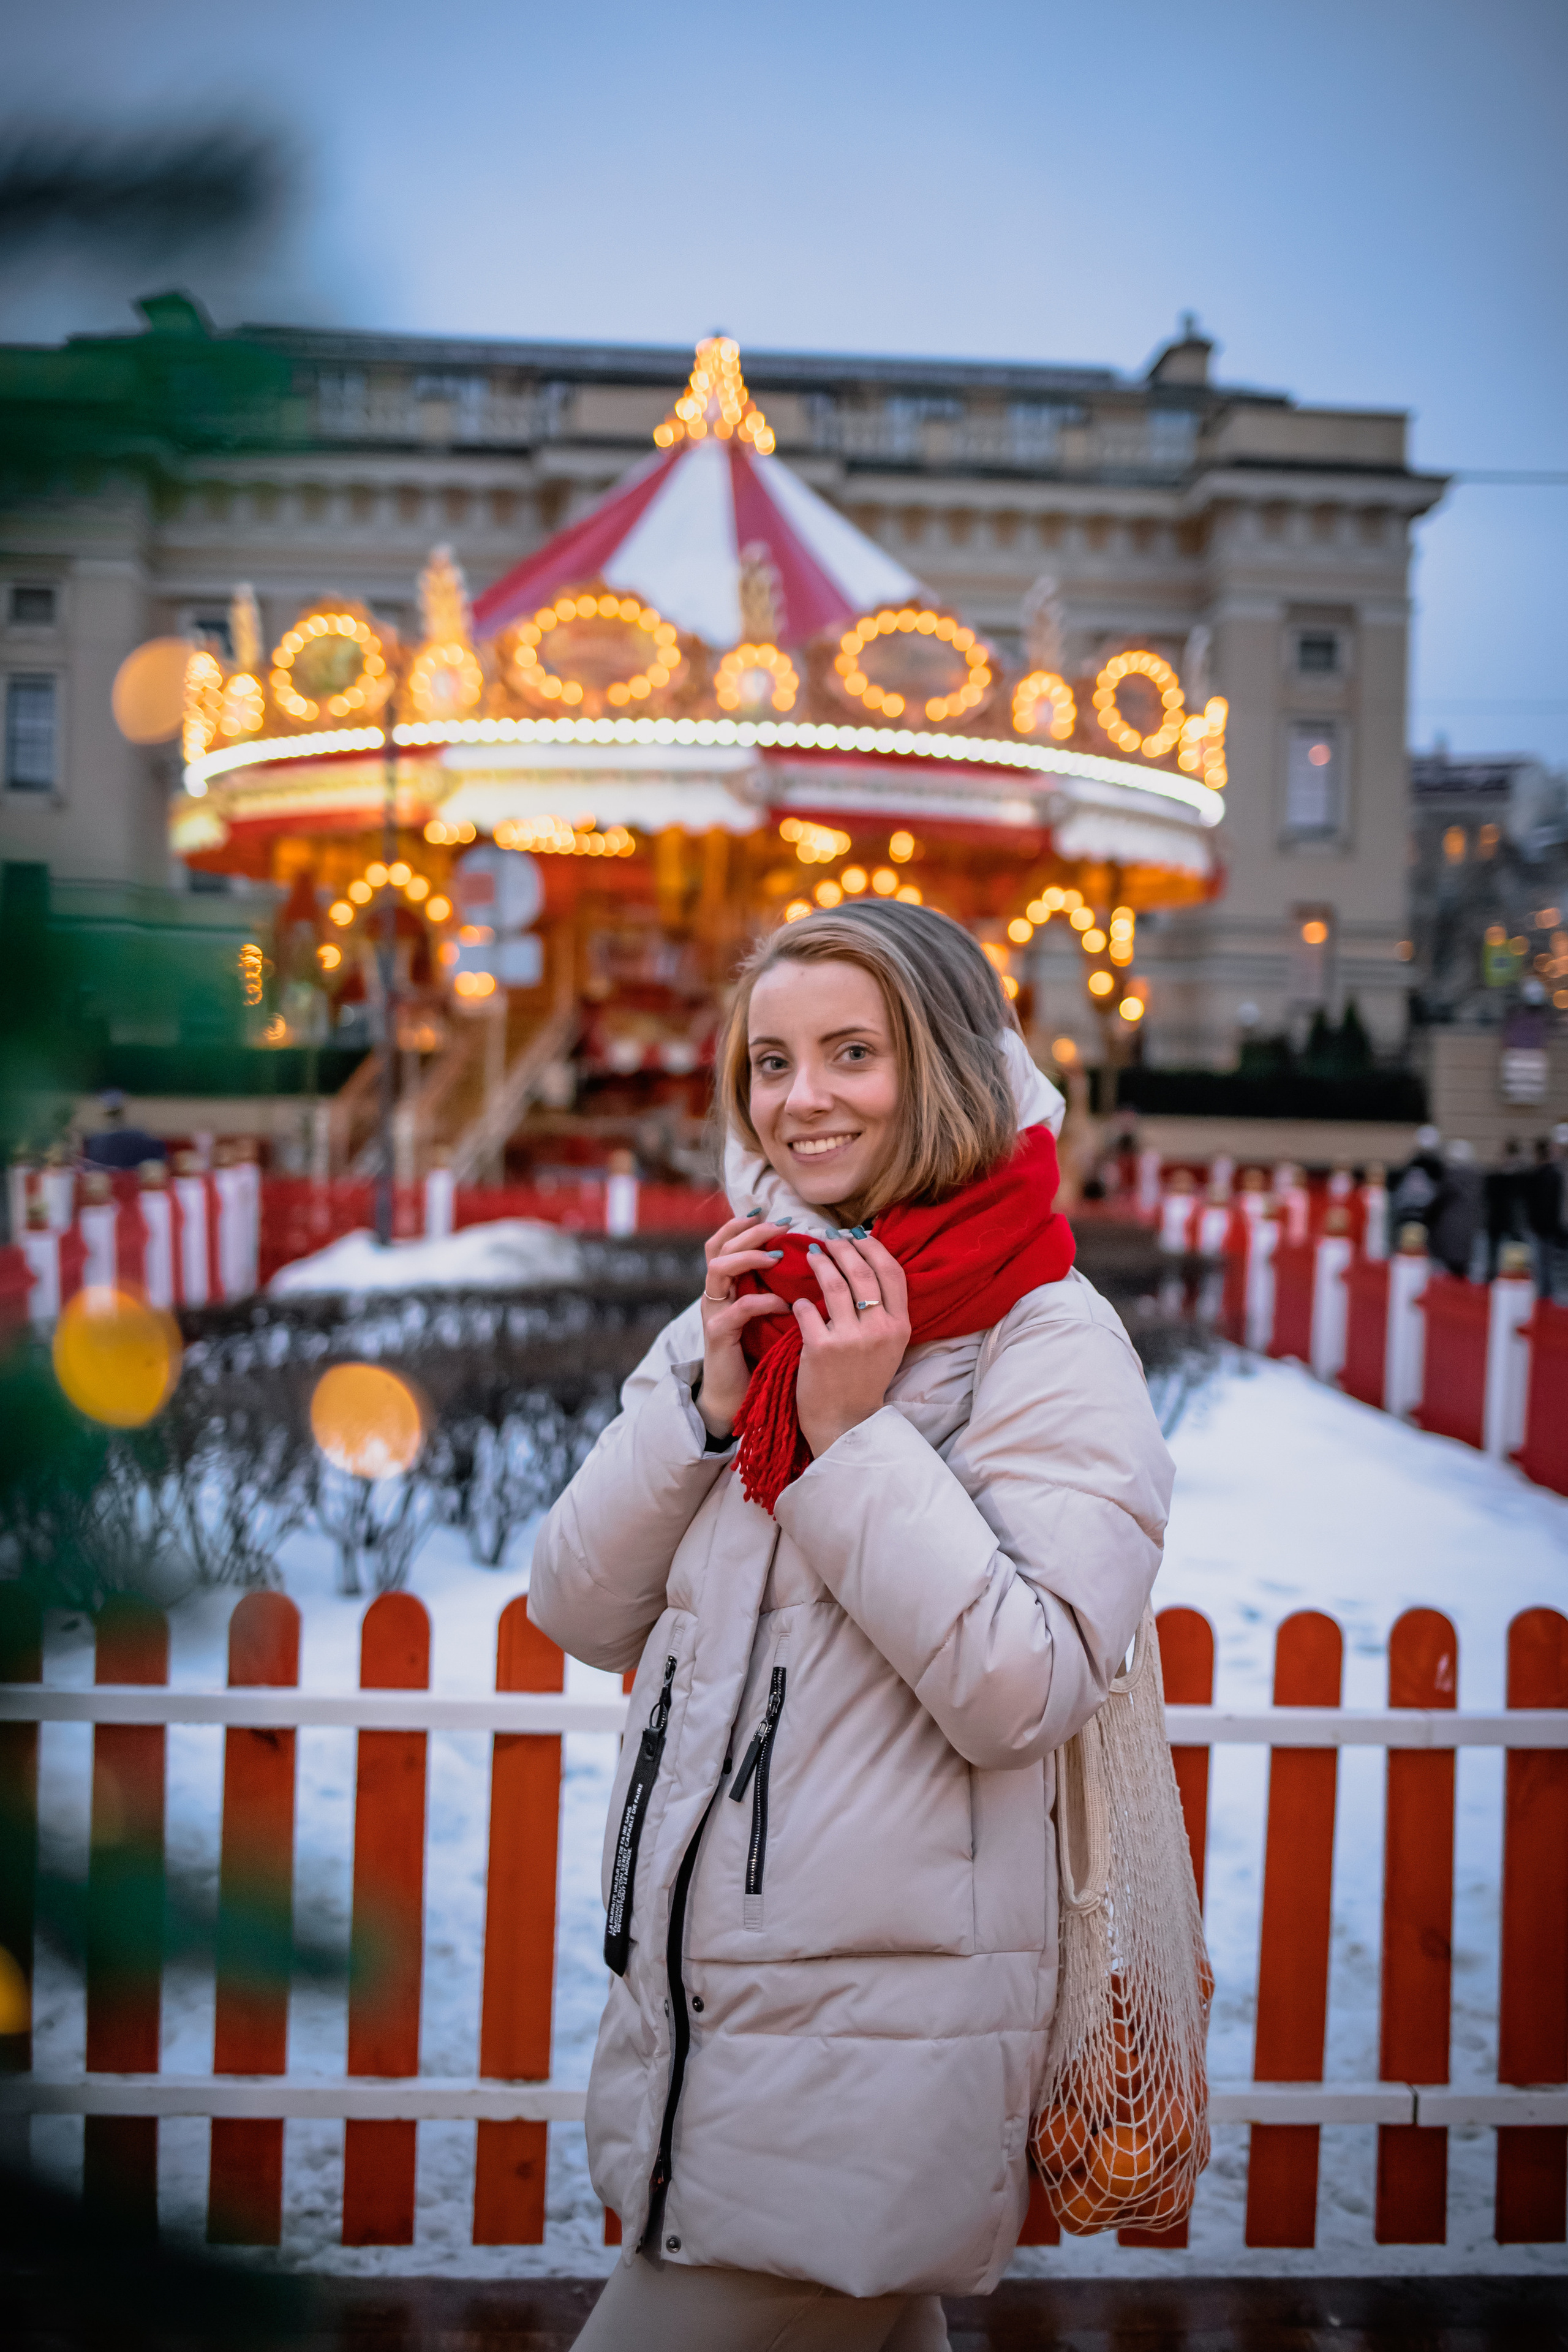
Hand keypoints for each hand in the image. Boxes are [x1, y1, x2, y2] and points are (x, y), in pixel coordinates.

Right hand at [695, 1214, 790, 1437]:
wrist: (736, 1396)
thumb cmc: (759, 1352)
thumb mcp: (768, 1313)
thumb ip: (778, 1287)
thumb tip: (811, 1259)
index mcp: (726, 1286)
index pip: (722, 1242)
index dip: (741, 1224)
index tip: (770, 1213)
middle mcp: (715, 1294)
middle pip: (719, 1247)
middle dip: (751, 1232)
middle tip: (781, 1227)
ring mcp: (714, 1313)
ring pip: (719, 1269)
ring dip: (750, 1257)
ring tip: (778, 1258)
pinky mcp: (719, 1336)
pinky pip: (739, 1310)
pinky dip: (764, 1302)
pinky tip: (787, 1305)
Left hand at [793, 1231, 910, 1458]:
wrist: (845, 1422)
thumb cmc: (864, 1379)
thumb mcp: (888, 1344)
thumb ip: (883, 1309)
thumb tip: (865, 1260)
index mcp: (900, 1326)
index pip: (892, 1272)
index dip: (873, 1247)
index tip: (857, 1235)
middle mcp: (879, 1330)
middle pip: (861, 1272)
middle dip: (842, 1248)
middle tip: (828, 1239)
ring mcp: (851, 1339)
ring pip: (834, 1284)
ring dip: (820, 1263)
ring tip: (810, 1254)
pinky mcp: (821, 1349)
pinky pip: (807, 1310)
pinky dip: (800, 1302)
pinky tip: (797, 1301)